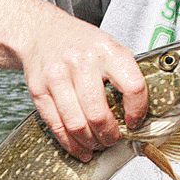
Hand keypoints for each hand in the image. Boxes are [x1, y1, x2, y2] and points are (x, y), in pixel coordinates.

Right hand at [18, 12, 147, 160]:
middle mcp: (80, 62)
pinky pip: (56, 126)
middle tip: (113, 139)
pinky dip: (70, 144)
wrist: (40, 32)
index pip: (132, 87)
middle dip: (109, 135)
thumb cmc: (78, 43)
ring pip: (76, 125)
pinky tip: (79, 147)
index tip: (134, 122)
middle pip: (98, 114)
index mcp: (106, 50)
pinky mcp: (39, 91)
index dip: (137, 111)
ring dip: (90, 142)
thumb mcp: (108, 46)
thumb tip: (140, 110)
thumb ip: (124, 73)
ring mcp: (57, 77)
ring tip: (97, 144)